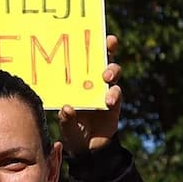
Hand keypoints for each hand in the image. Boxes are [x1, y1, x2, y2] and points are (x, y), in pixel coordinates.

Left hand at [58, 33, 125, 156]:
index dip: (89, 44)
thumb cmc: (72, 131)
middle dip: (107, 48)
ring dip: (111, 70)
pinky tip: (109, 101)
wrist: (88, 148)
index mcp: (77, 80)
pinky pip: (116, 93)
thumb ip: (66, 119)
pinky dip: (113, 95)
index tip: (93, 32)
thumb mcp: (66, 126)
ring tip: (105, 77)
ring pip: (113, 72)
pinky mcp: (114, 103)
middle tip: (109, 43)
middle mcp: (92, 82)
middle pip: (103, 58)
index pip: (83, 58)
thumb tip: (67, 109)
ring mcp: (104, 91)